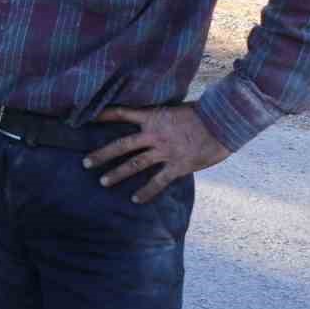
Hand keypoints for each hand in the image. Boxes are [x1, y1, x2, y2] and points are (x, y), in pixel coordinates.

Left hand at [84, 104, 231, 202]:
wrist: (224, 122)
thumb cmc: (203, 113)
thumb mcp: (176, 109)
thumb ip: (161, 117)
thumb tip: (150, 118)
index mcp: (153, 117)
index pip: (122, 114)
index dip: (104, 116)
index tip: (86, 119)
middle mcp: (154, 135)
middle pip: (122, 145)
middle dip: (102, 154)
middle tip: (85, 163)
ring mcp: (165, 151)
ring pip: (135, 164)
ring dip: (117, 173)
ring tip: (103, 181)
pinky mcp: (178, 165)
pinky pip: (158, 181)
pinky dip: (146, 191)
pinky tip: (135, 199)